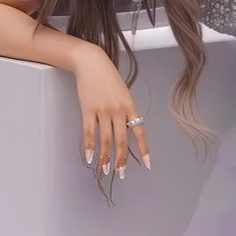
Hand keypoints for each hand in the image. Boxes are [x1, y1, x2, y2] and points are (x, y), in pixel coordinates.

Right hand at [72, 47, 149, 177]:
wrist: (91, 62)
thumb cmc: (107, 77)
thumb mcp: (123, 92)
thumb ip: (125, 110)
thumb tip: (124, 130)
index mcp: (130, 106)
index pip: (140, 132)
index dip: (144, 149)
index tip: (147, 164)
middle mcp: (118, 110)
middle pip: (122, 140)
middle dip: (121, 159)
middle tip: (120, 173)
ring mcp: (103, 110)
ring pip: (105, 140)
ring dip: (105, 157)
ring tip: (104, 169)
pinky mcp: (88, 109)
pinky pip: (89, 132)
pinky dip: (89, 147)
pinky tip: (90, 157)